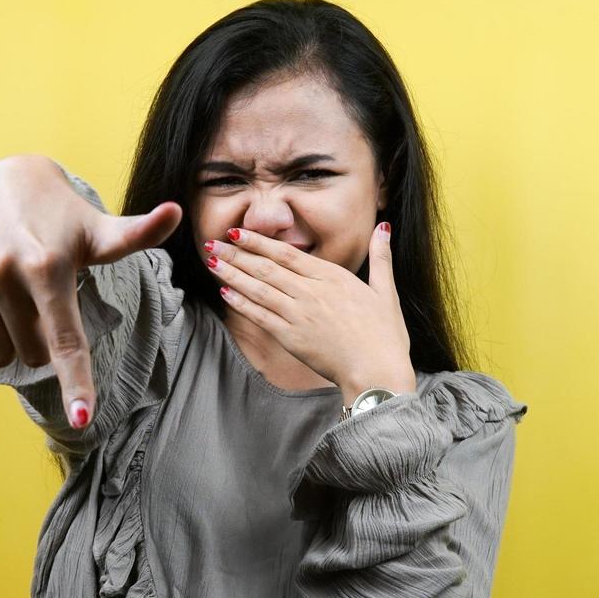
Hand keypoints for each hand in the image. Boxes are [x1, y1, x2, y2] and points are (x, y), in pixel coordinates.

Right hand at [0, 155, 182, 427]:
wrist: (3, 181)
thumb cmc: (63, 218)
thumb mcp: (100, 230)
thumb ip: (137, 234)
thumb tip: (176, 212)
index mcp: (48, 266)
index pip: (65, 340)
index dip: (76, 383)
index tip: (82, 419)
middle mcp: (3, 272)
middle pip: (32, 354)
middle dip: (40, 340)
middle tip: (42, 302)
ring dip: (10, 341)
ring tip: (16, 301)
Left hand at [203, 224, 415, 401]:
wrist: (377, 371)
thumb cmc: (385, 335)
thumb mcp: (386, 291)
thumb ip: (381, 257)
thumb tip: (384, 226)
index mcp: (332, 277)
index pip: (286, 254)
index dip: (258, 242)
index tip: (237, 231)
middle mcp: (311, 292)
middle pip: (266, 268)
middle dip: (237, 254)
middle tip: (212, 243)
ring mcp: (299, 315)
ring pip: (258, 289)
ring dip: (233, 274)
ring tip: (212, 262)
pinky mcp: (291, 338)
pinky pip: (260, 317)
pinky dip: (241, 303)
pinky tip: (225, 292)